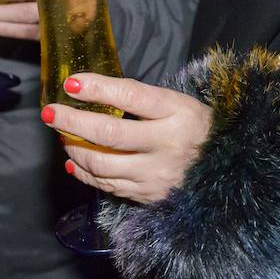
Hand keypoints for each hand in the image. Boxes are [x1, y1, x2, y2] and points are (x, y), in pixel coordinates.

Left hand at [44, 73, 212, 204]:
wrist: (229, 169)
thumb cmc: (197, 128)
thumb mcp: (178, 104)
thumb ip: (140, 100)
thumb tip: (92, 92)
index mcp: (177, 113)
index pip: (130, 96)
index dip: (97, 88)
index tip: (71, 83)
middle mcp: (167, 145)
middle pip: (107, 134)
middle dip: (71, 122)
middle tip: (50, 113)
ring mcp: (157, 175)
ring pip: (100, 164)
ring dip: (74, 149)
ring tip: (64, 136)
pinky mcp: (149, 196)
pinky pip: (107, 185)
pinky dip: (84, 173)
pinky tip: (74, 161)